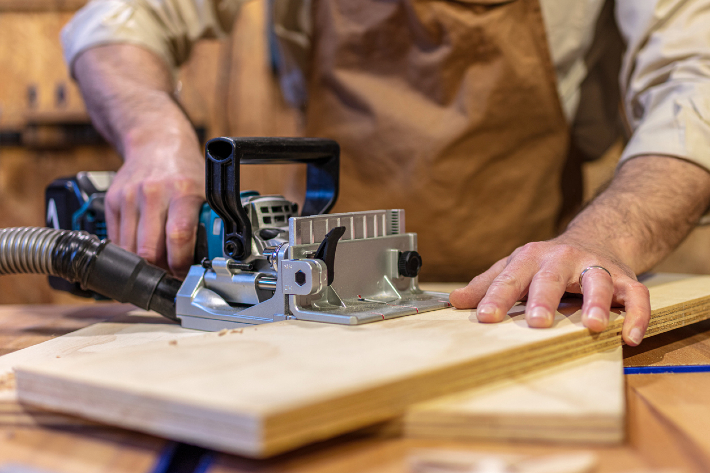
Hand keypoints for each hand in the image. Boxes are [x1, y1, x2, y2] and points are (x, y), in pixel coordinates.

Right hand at [105, 132, 204, 277]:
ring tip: (158, 265)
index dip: (181, 264)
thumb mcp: (205, 192)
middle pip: (149, 250)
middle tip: (171, 275)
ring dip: (143, 265)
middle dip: (160, 270)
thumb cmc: (184, 170)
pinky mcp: (112, 201)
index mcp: (183, 192)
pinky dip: (128, 252)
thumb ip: (208, 222)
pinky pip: (116, 240)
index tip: (186, 274)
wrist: (155, 141)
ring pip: (129, 250)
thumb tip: (214, 258)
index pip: (178, 238)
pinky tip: (141, 251)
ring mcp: (129, 197)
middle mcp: (153, 193)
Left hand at [449, 235, 650, 345]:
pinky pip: (636, 295)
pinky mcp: (625, 279)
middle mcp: (563, 258)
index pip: (511, 278)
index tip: (484, 318)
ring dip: (597, 302)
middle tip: (536, 322)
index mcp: (531, 258)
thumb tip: (454, 301)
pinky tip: (631, 338)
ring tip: (594, 325)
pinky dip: (637, 315)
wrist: (595, 238)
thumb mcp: (514, 268)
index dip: (497, 297)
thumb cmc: (546, 263)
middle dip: (544, 299)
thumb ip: (487, 285)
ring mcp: (595, 266)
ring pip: (598, 281)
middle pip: (551, 278)